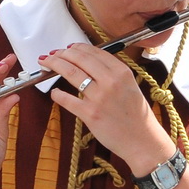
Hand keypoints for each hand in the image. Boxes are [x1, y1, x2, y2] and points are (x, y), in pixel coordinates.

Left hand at [43, 44, 171, 175]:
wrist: (142, 140)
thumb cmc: (136, 115)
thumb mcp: (130, 86)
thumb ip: (112, 73)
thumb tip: (88, 62)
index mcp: (122, 72)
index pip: (94, 52)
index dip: (76, 48)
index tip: (67, 48)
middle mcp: (111, 81)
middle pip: (79, 59)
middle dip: (62, 54)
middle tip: (52, 54)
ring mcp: (99, 98)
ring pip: (70, 73)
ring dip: (55, 65)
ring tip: (46, 63)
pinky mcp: (90, 114)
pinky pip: (67, 99)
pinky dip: (57, 94)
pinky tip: (54, 92)